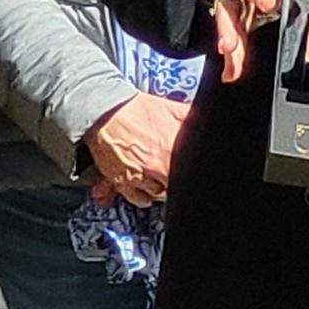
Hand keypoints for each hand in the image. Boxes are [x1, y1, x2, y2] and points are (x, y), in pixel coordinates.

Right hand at [82, 91, 184, 207]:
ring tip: (162, 179)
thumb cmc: (135, 109)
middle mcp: (155, 167)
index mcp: (171, 149)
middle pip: (174, 186)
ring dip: (162, 189)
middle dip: (176, 180)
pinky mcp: (122, 182)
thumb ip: (190, 119)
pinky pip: (138, 199)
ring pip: (158, 195)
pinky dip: (144, 197)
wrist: (104, 112)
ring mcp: (138, 176)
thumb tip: (204, 124)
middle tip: (175, 172)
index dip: (191, 172)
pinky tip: (147, 189)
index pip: (188, 171)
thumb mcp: (171, 109)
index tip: (190, 168)